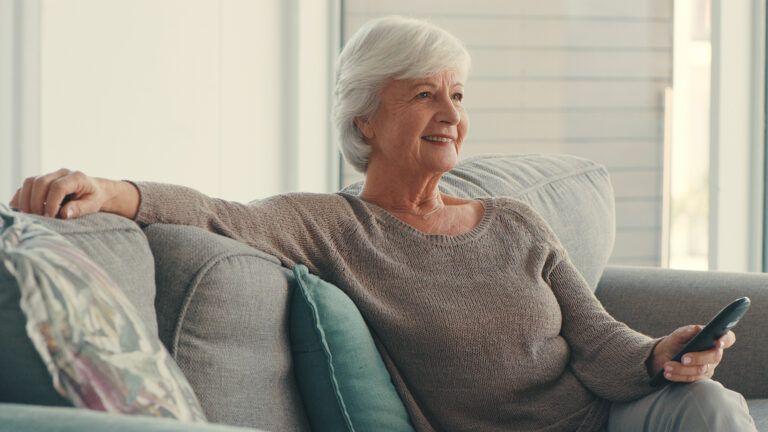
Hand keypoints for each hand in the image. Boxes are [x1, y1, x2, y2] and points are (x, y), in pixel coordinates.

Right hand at [8, 169, 136, 218]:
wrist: (95, 190)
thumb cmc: (94, 198)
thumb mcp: (93, 205)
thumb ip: (80, 208)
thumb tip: (64, 214)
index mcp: (76, 177)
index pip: (58, 186)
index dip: (51, 202)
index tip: (51, 216)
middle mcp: (62, 173)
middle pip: (41, 182)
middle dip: (37, 202)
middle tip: (40, 218)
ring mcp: (51, 174)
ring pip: (30, 182)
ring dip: (26, 199)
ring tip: (31, 215)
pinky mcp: (42, 180)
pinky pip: (26, 185)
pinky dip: (21, 196)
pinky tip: (22, 209)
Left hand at [648, 325, 735, 382]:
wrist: (665, 355)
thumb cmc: (676, 342)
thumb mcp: (678, 335)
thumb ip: (687, 331)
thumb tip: (697, 329)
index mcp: (713, 339)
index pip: (728, 338)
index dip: (726, 340)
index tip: (718, 342)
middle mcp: (714, 354)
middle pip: (714, 357)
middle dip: (698, 358)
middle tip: (684, 358)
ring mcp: (709, 367)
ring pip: (700, 370)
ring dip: (682, 369)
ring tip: (667, 366)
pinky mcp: (701, 377)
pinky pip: (691, 378)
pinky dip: (678, 376)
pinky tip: (668, 373)